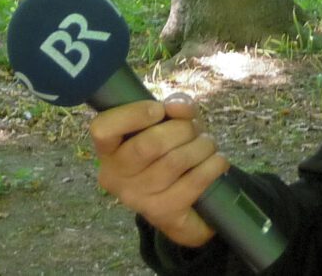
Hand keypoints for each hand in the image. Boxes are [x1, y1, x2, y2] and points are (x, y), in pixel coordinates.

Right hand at [89, 93, 229, 247]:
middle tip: (194, 128)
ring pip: (174, 162)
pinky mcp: (162, 214)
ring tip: (208, 143)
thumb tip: (179, 107)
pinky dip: (212, 166)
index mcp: (108, 150)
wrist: (182, 205)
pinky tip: (217, 160)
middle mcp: (115, 176)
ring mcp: (137, 198)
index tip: (159, 109)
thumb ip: (173, 108)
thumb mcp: (168, 124)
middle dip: (181, 129)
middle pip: (148, 144)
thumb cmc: (169, 152)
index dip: (133, 114)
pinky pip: (192, 183)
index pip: (103, 129)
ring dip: (201, 146)